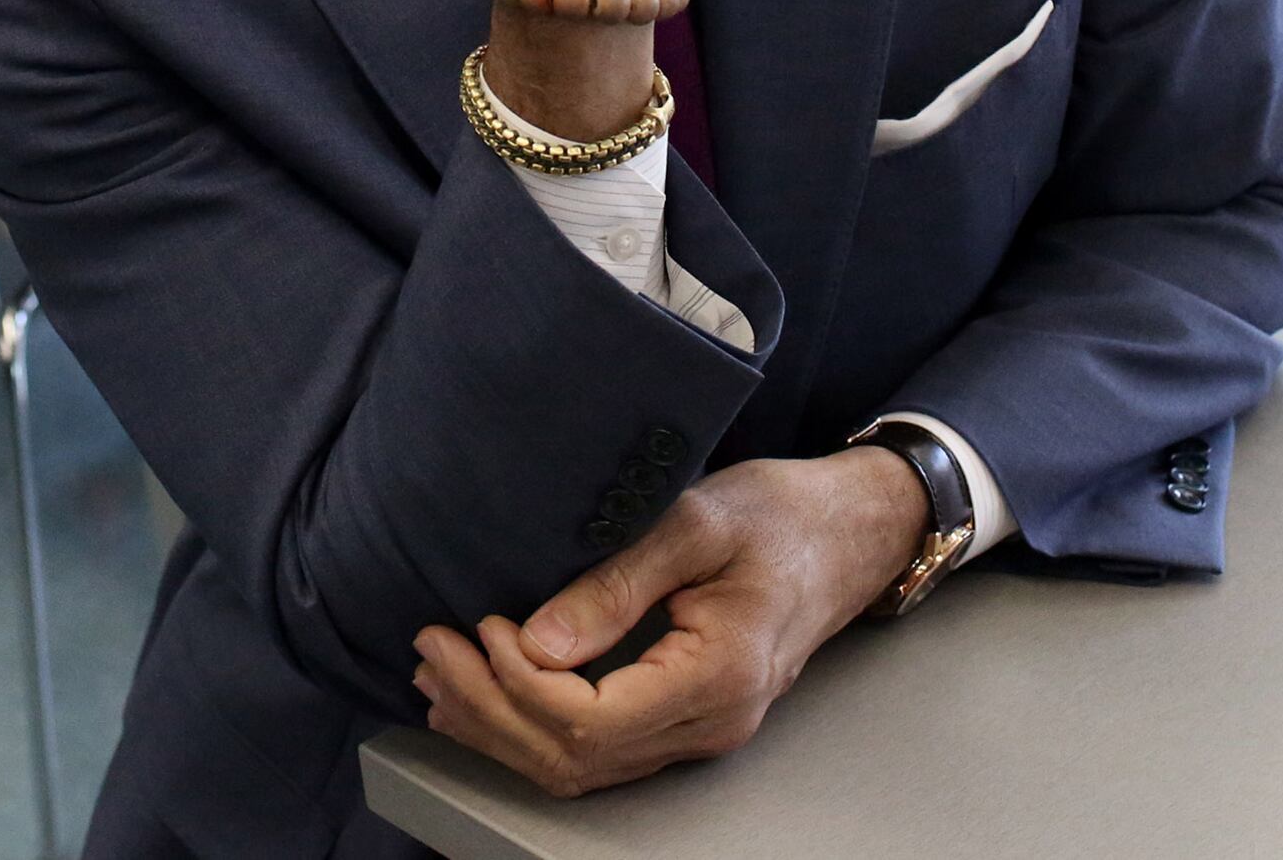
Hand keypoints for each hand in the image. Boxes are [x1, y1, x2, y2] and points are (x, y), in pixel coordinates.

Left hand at [409, 450, 924, 800]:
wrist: (851, 530)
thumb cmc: (782, 515)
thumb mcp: (697, 521)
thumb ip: (616, 583)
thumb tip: (537, 640)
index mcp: (718, 676)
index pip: (591, 721)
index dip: (519, 687)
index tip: (483, 627)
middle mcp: (709, 723)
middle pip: (575, 758)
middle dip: (490, 712)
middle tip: (432, 651)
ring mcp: (700, 730)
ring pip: (580, 767)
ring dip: (501, 727)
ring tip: (439, 678)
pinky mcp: (685, 718)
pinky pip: (597, 749)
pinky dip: (532, 729)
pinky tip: (487, 700)